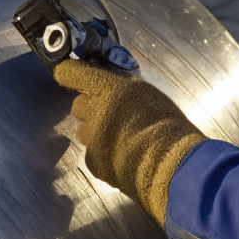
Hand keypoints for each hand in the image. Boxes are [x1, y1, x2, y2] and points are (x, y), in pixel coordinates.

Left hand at [53, 59, 205, 224]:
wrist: (171, 164)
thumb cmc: (167, 125)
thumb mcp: (146, 94)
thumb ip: (122, 91)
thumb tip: (112, 91)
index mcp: (108, 88)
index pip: (72, 73)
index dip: (69, 74)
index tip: (67, 73)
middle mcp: (94, 111)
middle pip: (78, 105)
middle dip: (90, 109)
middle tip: (110, 116)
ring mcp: (91, 138)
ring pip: (83, 132)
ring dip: (95, 133)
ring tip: (120, 140)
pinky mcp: (93, 162)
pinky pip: (92, 154)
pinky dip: (103, 155)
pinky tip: (123, 158)